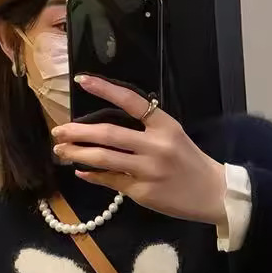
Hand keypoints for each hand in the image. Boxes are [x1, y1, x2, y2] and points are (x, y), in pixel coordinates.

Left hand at [50, 75, 227, 226]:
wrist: (213, 193)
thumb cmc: (189, 161)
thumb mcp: (173, 136)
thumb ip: (146, 127)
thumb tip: (107, 127)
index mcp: (164, 125)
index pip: (130, 101)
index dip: (104, 89)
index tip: (81, 80)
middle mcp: (156, 145)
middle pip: (108, 133)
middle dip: (78, 132)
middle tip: (58, 131)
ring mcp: (148, 169)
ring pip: (104, 158)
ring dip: (78, 153)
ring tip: (61, 151)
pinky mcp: (143, 191)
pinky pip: (110, 180)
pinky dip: (92, 175)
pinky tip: (81, 171)